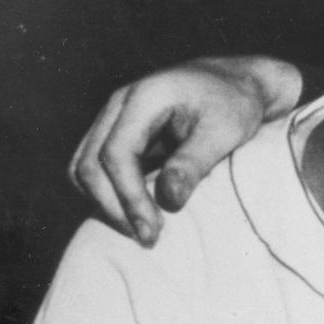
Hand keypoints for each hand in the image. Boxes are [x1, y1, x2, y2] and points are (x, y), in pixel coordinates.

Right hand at [68, 56, 300, 245]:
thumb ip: (195, 162)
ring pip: (84, 167)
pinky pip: (98, 168)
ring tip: (143, 231)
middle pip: (89, 163)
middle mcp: (120, 105)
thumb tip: (167, 200)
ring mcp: (115, 119)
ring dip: (106, 203)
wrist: (238, 84)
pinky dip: (111, 194)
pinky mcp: (120, 134)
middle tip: (149, 239)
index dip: (128, 196)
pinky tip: (141, 214)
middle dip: (113, 206)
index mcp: (145, 97)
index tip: (152, 230)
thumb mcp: (226, 131)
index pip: (116, 153)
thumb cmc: (236, 105)